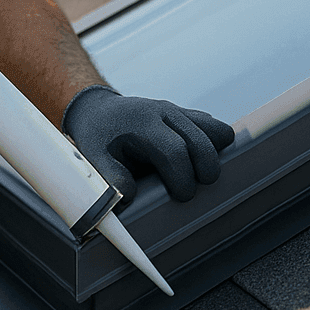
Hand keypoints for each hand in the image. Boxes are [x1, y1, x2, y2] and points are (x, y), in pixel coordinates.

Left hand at [61, 85, 234, 202]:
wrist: (99, 111)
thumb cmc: (97, 138)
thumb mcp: (95, 158)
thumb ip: (110, 178)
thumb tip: (128, 198)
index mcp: (142, 123)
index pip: (173, 150)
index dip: (182, 176)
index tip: (183, 197)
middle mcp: (164, 113)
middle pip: (200, 140)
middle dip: (206, 168)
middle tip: (198, 189)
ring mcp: (178, 112)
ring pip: (214, 130)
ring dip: (215, 156)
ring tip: (203, 177)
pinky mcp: (187, 117)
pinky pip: (213, 129)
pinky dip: (215, 147)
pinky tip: (200, 164)